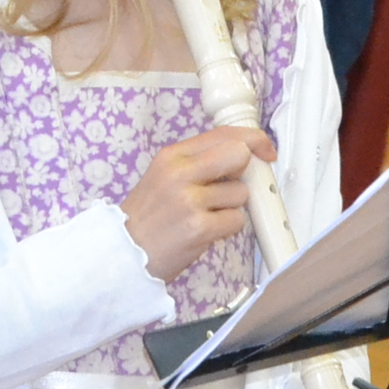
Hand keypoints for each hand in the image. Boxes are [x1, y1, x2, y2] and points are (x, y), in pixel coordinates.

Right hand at [120, 126, 272, 279]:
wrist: (122, 254)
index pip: (224, 134)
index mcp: (172, 156)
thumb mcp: (163, 177)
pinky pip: (237, 221)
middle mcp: (180, 173)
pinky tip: (205, 232)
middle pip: (239, 155)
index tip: (266, 150)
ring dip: (230, 208)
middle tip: (228, 189)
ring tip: (204, 218)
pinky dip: (227, 229)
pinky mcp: (199, 228)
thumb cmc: (146, 219)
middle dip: (243, 173)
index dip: (253, 139)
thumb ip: (199, 163)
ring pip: (240, 193)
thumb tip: (242, 156)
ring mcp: (189, 201)